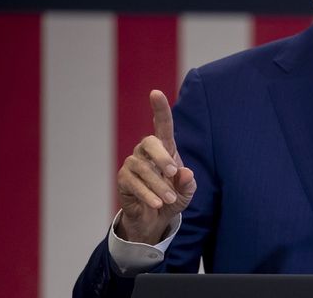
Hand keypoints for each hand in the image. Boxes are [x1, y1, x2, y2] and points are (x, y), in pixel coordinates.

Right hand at [115, 90, 196, 243]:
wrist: (154, 220)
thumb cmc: (172, 198)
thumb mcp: (186, 192)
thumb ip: (188, 183)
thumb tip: (185, 172)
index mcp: (165, 149)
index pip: (162, 125)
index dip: (159, 109)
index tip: (155, 92)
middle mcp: (146, 152)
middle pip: (149, 142)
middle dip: (162, 156)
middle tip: (173, 172)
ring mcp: (132, 165)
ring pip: (142, 168)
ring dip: (158, 184)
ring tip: (170, 199)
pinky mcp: (123, 180)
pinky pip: (133, 184)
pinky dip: (147, 194)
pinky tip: (157, 203)